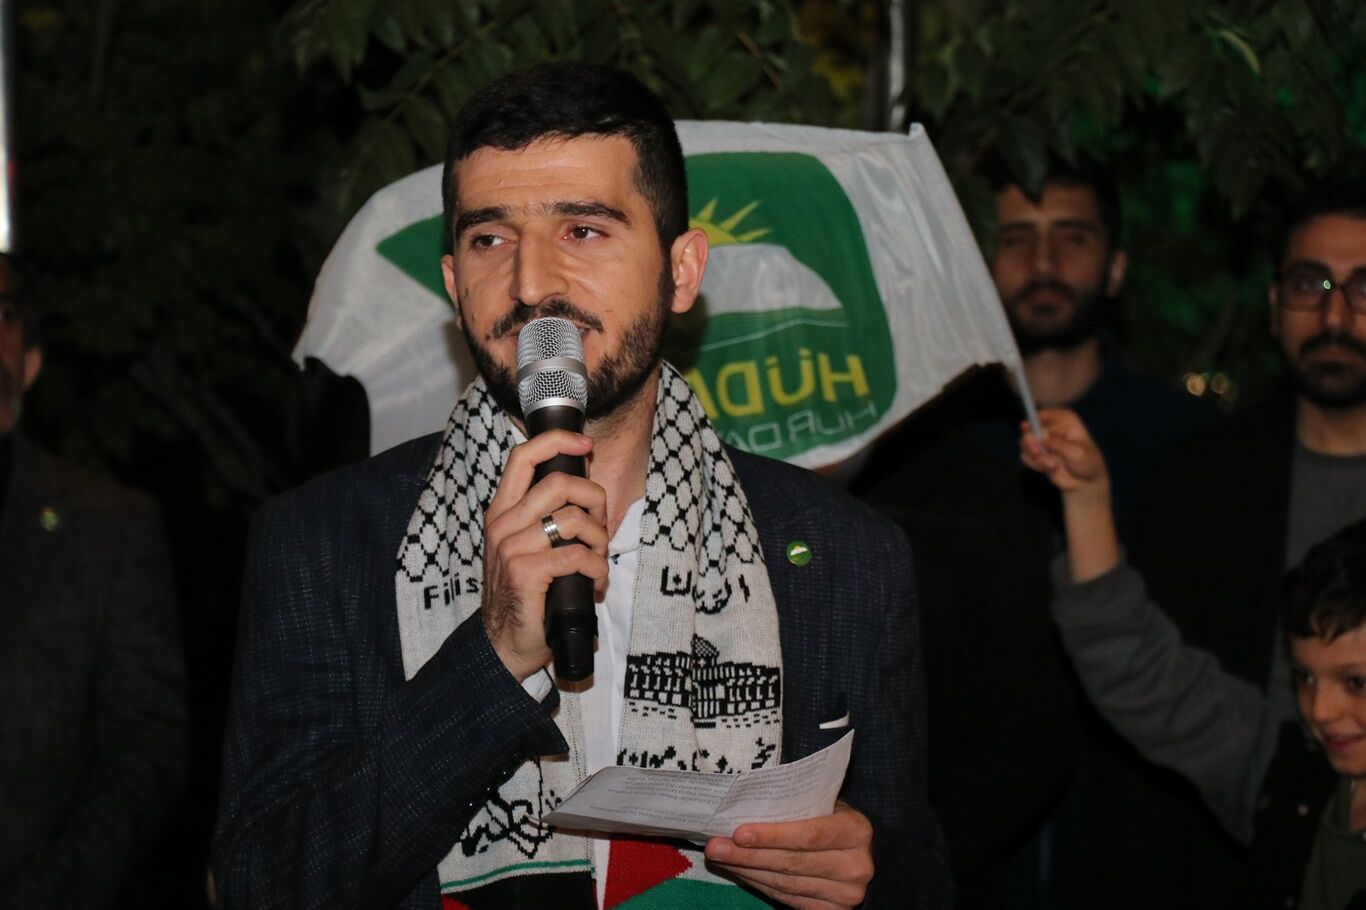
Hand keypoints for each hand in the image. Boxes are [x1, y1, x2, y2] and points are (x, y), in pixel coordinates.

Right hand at [481, 430, 609, 680]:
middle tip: (601, 526)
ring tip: (598, 559)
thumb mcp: (527, 545)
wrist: (503, 642)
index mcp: (502, 510)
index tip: (586, 445)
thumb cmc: (525, 592)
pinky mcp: (525, 572)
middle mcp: (502, 523)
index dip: (558, 441)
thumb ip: (547, 514)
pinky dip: (597, 567)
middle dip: (595, 500)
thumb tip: (585, 484)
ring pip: (574, 519)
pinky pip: (576, 555)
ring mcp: (511, 547)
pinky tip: (595, 580)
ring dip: (599, 539)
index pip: (524, 456)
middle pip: (560, 482)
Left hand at [703, 801, 873, 909]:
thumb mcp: (826, 804)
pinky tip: (739, 871)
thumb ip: (797, 805)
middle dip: (749, 855)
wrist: (859, 856)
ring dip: (748, 871)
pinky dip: (759, 884)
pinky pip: (787, 899)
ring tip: (720, 858)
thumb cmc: (833, 820)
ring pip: (785, 884)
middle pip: (792, 863)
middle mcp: (856, 867)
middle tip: (716, 847)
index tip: (739, 833)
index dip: (772, 836)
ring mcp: (845, 894)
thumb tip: (745, 806)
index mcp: (856, 831)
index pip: (809, 835)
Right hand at [1019, 407, 1108, 496]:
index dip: (1034, 419)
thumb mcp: (1076, 452)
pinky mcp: (1037, 455)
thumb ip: (1057, 444)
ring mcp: (1042, 441)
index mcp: (1064, 420)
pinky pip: (1025, 457)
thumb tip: (1039, 436)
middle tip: (1037, 451)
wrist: (1087, 481)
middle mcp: (1051, 428)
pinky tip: (1051, 468)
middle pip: (1030, 428)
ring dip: (1036, 456)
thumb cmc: (1088, 462)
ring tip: (1052, 464)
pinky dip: (1036, 464)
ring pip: (1025, 444)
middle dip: (1031, 442)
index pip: (1045, 414)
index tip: (1028, 427)